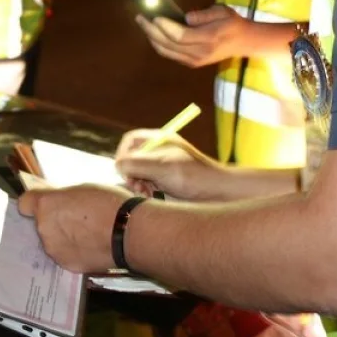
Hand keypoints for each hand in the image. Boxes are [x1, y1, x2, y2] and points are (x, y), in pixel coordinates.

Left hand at [17, 184, 132, 272]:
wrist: (128, 233)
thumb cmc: (109, 203)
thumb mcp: (83, 189)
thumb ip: (64, 197)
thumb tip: (58, 201)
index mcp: (46, 205)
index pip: (24, 203)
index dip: (35, 203)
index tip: (46, 204)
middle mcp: (44, 228)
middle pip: (40, 223)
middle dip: (53, 221)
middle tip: (75, 219)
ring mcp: (53, 250)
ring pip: (52, 241)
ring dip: (62, 238)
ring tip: (87, 235)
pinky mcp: (66, 265)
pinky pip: (64, 255)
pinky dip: (73, 252)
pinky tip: (90, 248)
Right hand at [115, 129, 231, 201]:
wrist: (219, 193)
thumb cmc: (194, 177)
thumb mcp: (161, 168)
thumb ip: (136, 164)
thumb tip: (117, 165)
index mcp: (160, 139)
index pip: (130, 141)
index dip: (123, 155)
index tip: (125, 170)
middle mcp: (160, 150)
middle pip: (131, 158)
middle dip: (130, 173)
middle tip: (138, 186)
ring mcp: (163, 166)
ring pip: (137, 173)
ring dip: (137, 184)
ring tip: (147, 193)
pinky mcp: (167, 181)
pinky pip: (147, 184)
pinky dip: (145, 191)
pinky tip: (153, 197)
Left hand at [135, 4, 248, 67]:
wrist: (245, 42)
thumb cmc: (232, 23)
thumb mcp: (222, 12)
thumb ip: (203, 15)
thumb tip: (185, 17)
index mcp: (209, 39)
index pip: (181, 36)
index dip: (165, 27)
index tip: (154, 16)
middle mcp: (200, 53)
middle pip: (169, 44)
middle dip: (151, 30)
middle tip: (140, 17)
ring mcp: (195, 60)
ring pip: (166, 51)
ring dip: (152, 38)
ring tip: (142, 23)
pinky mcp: (192, 63)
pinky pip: (170, 54)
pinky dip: (158, 44)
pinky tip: (152, 32)